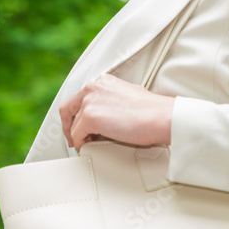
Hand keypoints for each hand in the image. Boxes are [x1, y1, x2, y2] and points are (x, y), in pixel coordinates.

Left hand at [59, 72, 175, 153]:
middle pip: (68, 108)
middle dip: (69, 126)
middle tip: (74, 139)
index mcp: (102, 81)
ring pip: (74, 124)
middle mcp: (93, 87)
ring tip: (86, 145)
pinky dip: (80, 143)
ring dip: (78, 137)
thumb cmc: (151, 111)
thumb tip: (105, 115)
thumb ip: (111, 100)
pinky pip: (77, 135)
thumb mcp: (127, 95)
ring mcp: (90, 101)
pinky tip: (86, 147)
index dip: (75, 114)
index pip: (79, 97)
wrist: (160, 117)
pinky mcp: (90, 117)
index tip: (77, 125)